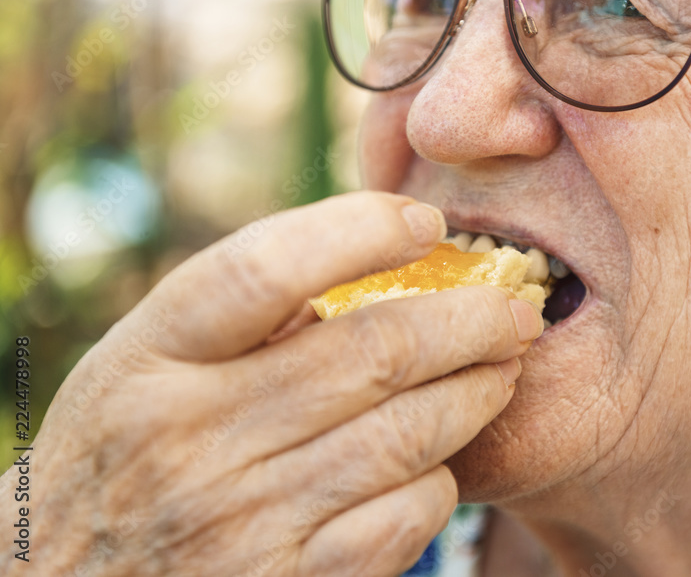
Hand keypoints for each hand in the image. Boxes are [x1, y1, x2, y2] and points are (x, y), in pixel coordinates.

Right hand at [1, 192, 541, 575]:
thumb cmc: (125, 449)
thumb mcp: (143, 365)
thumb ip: (236, 313)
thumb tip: (374, 257)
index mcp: (150, 359)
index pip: (266, 270)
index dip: (361, 232)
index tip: (425, 223)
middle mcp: (194, 438)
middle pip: (372, 354)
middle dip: (471, 322)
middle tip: (514, 309)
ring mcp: (243, 519)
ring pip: (407, 436)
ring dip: (477, 392)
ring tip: (503, 366)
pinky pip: (405, 517)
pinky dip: (440, 477)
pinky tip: (440, 456)